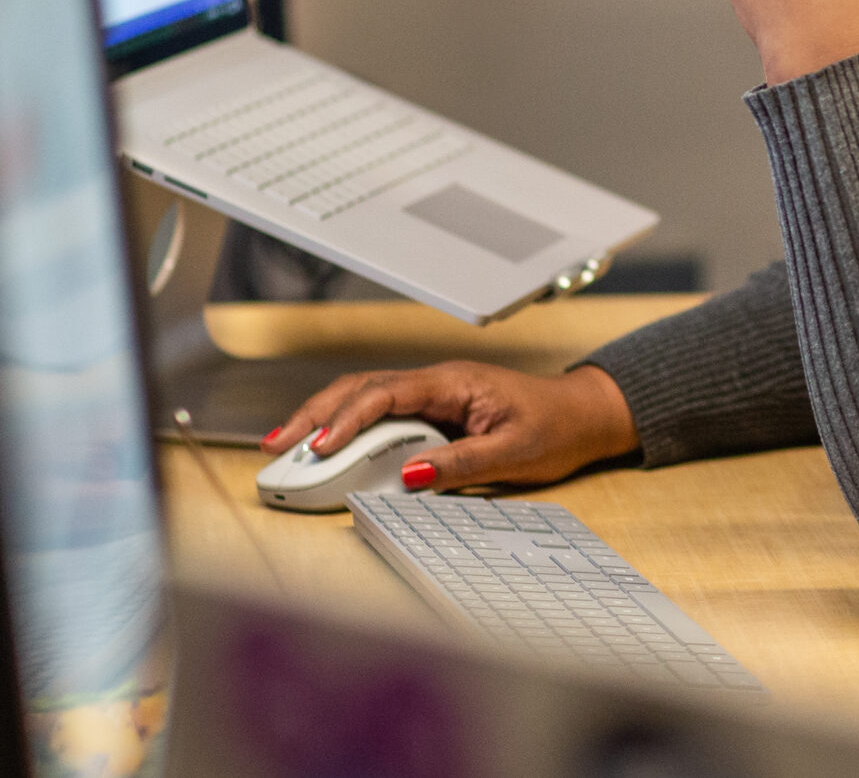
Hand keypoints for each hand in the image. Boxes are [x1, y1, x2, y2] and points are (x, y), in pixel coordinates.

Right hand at [261, 361, 638, 491]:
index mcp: (454, 383)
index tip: (318, 446)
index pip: (385, 392)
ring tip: (285, 447)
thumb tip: (411, 476)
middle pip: (360, 388)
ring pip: (364, 398)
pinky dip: (348, 428)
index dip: (346, 419)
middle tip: (276, 445)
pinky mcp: (432, 411)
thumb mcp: (514, 454)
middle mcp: (437, 383)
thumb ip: (461, 465)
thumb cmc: (555, 428)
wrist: (582, 415)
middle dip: (314, 415)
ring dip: (324, 420)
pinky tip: (326, 448)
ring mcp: (432, 395)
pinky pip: (381, 415)